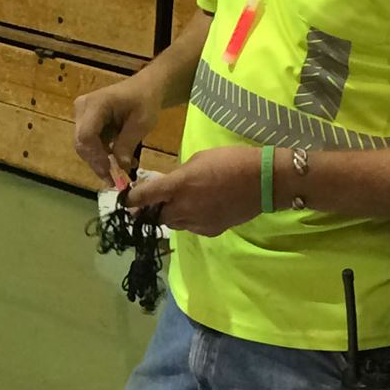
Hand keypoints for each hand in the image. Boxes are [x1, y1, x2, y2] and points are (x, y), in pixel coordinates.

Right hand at [71, 74, 162, 186]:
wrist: (145, 88)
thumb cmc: (145, 101)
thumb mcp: (142, 122)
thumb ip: (128, 143)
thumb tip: (120, 167)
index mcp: (96, 103)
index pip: (86, 135)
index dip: (96, 157)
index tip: (111, 173)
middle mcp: (82, 108)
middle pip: (82, 143)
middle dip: (98, 163)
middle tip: (115, 180)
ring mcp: (81, 115)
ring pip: (84, 147)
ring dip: (101, 161)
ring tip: (120, 172)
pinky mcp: (85, 123)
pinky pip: (89, 144)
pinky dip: (102, 155)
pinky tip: (118, 161)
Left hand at [142, 147, 264, 235]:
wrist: (264, 181)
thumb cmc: (232, 160)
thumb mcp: (200, 159)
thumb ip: (180, 175)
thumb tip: (171, 185)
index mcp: (179, 186)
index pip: (144, 197)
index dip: (131, 200)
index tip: (125, 201)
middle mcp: (184, 208)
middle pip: (156, 217)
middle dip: (152, 211)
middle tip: (153, 203)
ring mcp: (197, 222)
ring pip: (173, 224)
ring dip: (171, 215)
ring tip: (181, 203)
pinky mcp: (211, 231)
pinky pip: (191, 227)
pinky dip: (189, 220)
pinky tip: (200, 209)